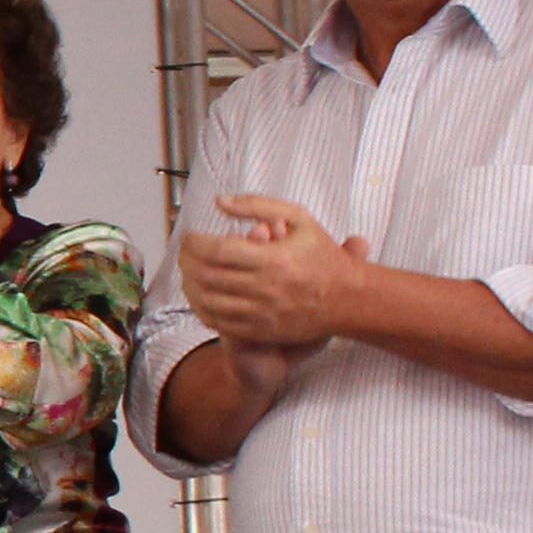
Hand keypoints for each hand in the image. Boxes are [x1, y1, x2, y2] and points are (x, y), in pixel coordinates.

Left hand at [177, 195, 366, 354]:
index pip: (217, 250)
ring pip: (208, 302)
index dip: (194, 243)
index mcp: (274, 258)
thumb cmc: (322, 255)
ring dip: (189, 285)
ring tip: (188, 272)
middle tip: (184, 252)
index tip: (189, 236)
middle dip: (187, 261)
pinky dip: (202, 308)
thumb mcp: (300, 218)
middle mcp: (266, 288)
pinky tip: (200, 295)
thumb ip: (258, 205)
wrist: (348, 298)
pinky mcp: (262, 331)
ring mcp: (262, 313)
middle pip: (208, 276)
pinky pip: (220, 323)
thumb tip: (219, 202)